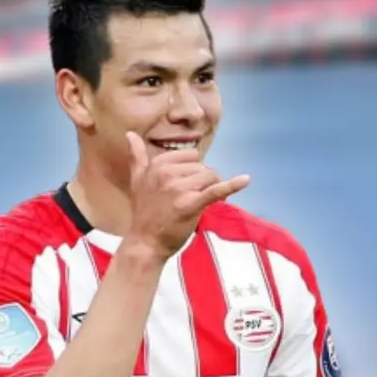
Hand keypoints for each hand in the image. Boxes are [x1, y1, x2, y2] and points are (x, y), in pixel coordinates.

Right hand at [124, 131, 249, 257]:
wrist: (145, 243)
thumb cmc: (144, 212)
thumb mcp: (136, 180)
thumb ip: (136, 156)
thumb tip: (130, 133)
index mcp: (157, 164)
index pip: (191, 156)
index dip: (193, 171)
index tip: (187, 185)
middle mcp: (168, 173)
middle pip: (202, 167)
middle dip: (203, 182)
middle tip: (191, 199)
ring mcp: (179, 188)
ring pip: (211, 178)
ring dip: (211, 190)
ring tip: (199, 204)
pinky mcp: (191, 204)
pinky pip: (215, 190)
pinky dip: (232, 184)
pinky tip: (246, 180)